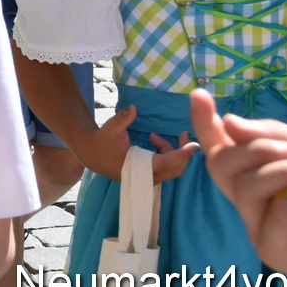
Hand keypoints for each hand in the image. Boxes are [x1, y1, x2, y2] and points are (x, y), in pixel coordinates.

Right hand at [72, 104, 198, 181]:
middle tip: (184, 134)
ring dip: (172, 151)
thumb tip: (133, 108)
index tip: (194, 145)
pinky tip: (155, 141)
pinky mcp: (151, 175)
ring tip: (154, 135)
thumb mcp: (110, 129)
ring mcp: (151, 178)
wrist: (92, 155)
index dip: (182, 154)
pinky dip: (167, 154)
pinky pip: (168, 167)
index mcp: (141, 167)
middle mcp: (149, 177)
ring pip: (173, 168)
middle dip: (183, 152)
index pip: (168, 162)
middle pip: (177, 168)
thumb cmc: (102, 142)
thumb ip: (122, 119)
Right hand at [190, 89, 286, 286]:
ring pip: (248, 188)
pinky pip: (277, 217)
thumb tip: (227, 124)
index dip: (206, 123)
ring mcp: (260, 227)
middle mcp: (253, 201)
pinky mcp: (275, 251)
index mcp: (261, 174)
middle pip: (223, 166)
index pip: (222, 150)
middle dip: (258, 150)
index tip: (198, 95)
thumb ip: (273, 137)